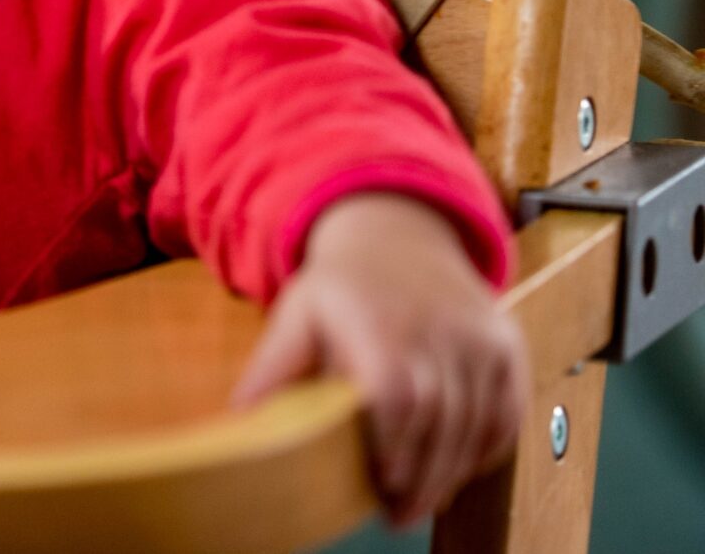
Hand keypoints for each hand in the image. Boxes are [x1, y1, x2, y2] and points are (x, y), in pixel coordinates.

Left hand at [231, 193, 527, 527]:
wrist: (397, 233)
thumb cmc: (340, 287)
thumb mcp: (296, 314)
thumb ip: (273, 367)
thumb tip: (241, 418)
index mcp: (382, 327)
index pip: (398, 398)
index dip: (395, 447)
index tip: (381, 485)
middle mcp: (440, 332)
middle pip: (440, 423)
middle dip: (422, 478)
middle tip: (398, 515)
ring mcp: (480, 339)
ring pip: (477, 424)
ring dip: (452, 472)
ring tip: (423, 503)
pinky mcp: (507, 346)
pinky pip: (507, 410)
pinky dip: (487, 446)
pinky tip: (460, 468)